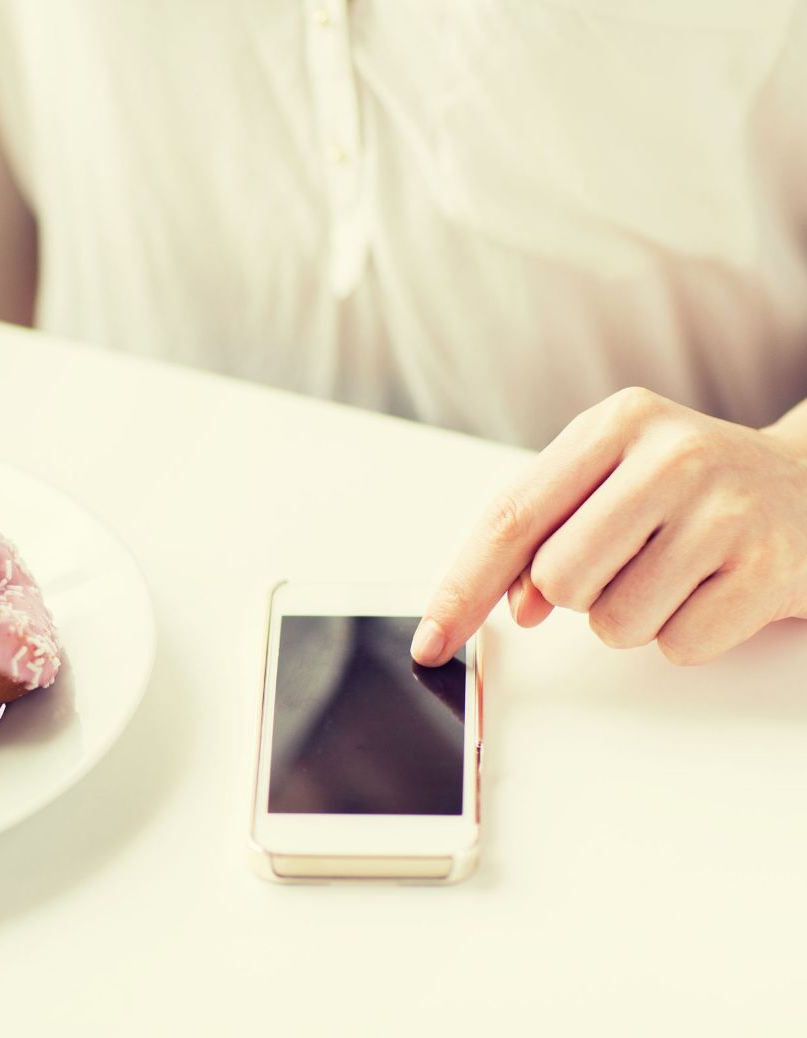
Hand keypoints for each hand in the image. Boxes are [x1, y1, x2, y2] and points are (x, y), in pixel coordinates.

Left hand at [413, 387, 806, 666]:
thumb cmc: (693, 489)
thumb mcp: (613, 479)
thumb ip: (544, 531)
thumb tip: (511, 603)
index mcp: (616, 424)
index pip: (511, 518)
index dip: (462, 587)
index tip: (431, 639)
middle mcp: (672, 455)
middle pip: (558, 579)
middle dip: (576, 595)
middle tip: (627, 562)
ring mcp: (727, 511)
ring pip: (614, 622)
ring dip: (633, 617)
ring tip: (676, 572)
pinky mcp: (769, 571)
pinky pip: (678, 646)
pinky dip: (686, 633)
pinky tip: (715, 589)